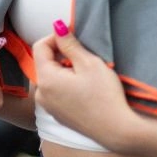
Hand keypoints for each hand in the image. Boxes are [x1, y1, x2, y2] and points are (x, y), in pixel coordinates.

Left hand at [32, 20, 136, 149]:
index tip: (74, 38)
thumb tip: (57, 27)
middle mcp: (41, 94)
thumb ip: (70, 44)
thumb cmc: (105, 95)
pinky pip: (55, 91)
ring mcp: (48, 107)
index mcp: (45, 79)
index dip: (56, 37)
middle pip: (44, 62)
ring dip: (64, 69)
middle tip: (84, 56)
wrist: (116, 130)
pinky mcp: (57, 115)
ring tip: (86, 73)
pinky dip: (66, 84)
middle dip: (61, 54)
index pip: (39, 46)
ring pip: (51, 77)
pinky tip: (85, 88)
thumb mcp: (89, 63)